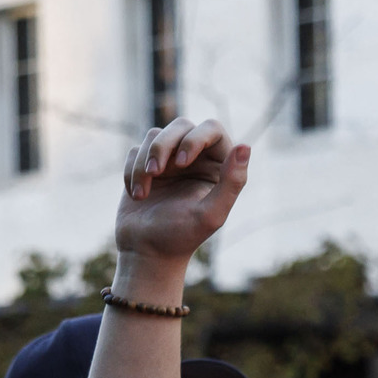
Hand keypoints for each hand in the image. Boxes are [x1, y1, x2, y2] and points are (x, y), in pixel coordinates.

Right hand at [115, 118, 249, 286]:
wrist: (146, 252)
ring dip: (144, 162)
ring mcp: (169, 160)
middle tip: (156, 173)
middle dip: (163, 146)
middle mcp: (195, 159)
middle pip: (181, 125)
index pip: (213, 129)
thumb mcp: (211, 214)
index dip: (196, 138)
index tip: (182, 163)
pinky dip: (132, 171)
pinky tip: (136, 195)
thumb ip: (232, 182)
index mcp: (218, 167)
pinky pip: (136, 150)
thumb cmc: (181, 237)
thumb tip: (246, 147)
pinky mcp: (144, 164)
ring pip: (155, 135)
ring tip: (141, 194)